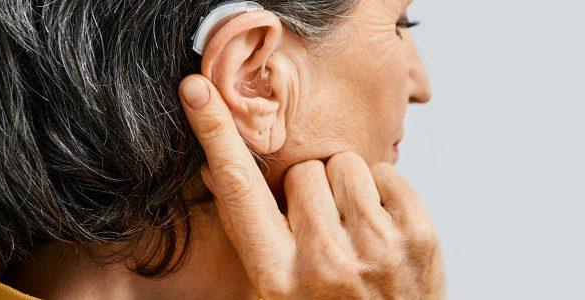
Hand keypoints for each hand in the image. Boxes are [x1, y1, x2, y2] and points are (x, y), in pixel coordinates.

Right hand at [179, 75, 445, 298]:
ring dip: (343, 187)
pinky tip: (378, 226)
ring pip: (344, 163)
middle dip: (308, 189)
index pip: (238, 188)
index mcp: (277, 275)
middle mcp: (325, 261)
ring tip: (351, 227)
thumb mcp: (277, 286)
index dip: (215, 134)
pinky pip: (384, 171)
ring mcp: (377, 247)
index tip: (197, 90)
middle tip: (321, 226)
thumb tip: (220, 165)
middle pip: (303, 170)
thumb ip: (252, 232)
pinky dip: (379, 190)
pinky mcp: (418, 234)